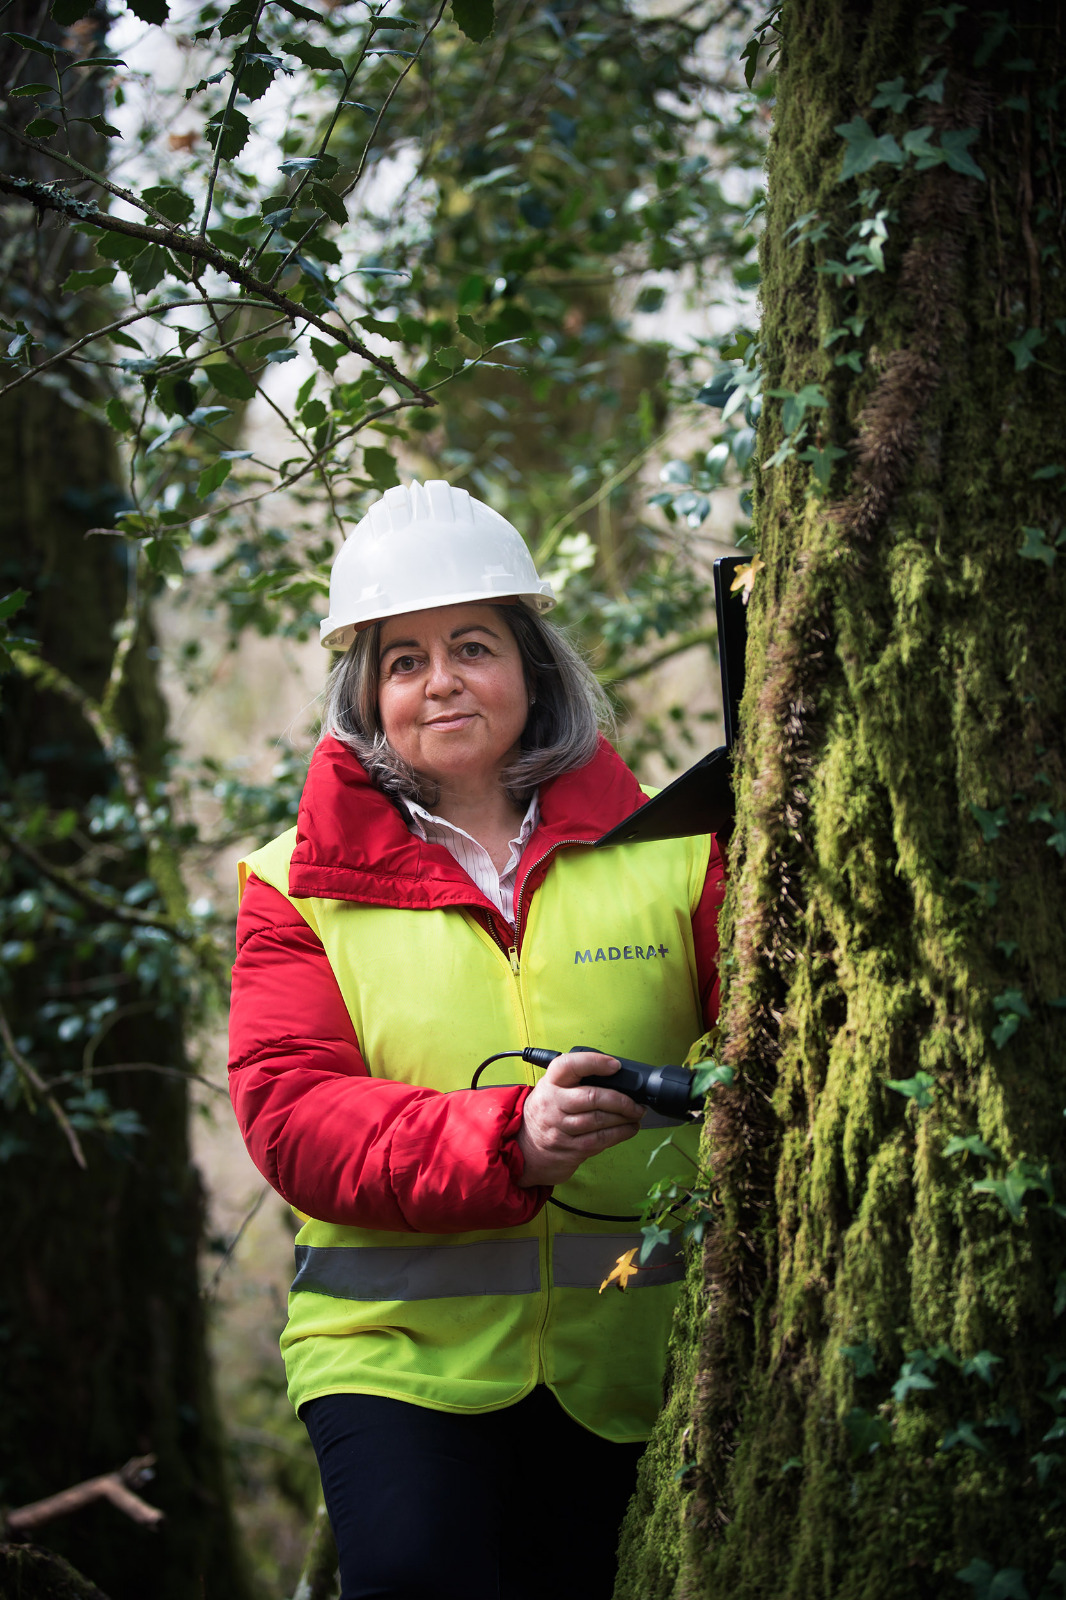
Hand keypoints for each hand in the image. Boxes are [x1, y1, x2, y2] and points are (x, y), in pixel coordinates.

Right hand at [516, 1051, 645, 1188]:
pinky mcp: (569, 1149)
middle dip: (621, 1100)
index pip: (569, 1065)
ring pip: (599, 1121)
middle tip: (636, 1102)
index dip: (594, 1062)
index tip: (614, 1065)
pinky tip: (629, 1129)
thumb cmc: (546, 1112)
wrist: (525, 1148)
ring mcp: (560, 1128)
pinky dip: (620, 1134)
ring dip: (624, 1118)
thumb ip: (576, 1080)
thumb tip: (614, 1075)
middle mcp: (553, 1104)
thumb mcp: (552, 1089)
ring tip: (636, 1114)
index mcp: (550, 1083)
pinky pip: (600, 1140)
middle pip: (592, 1097)